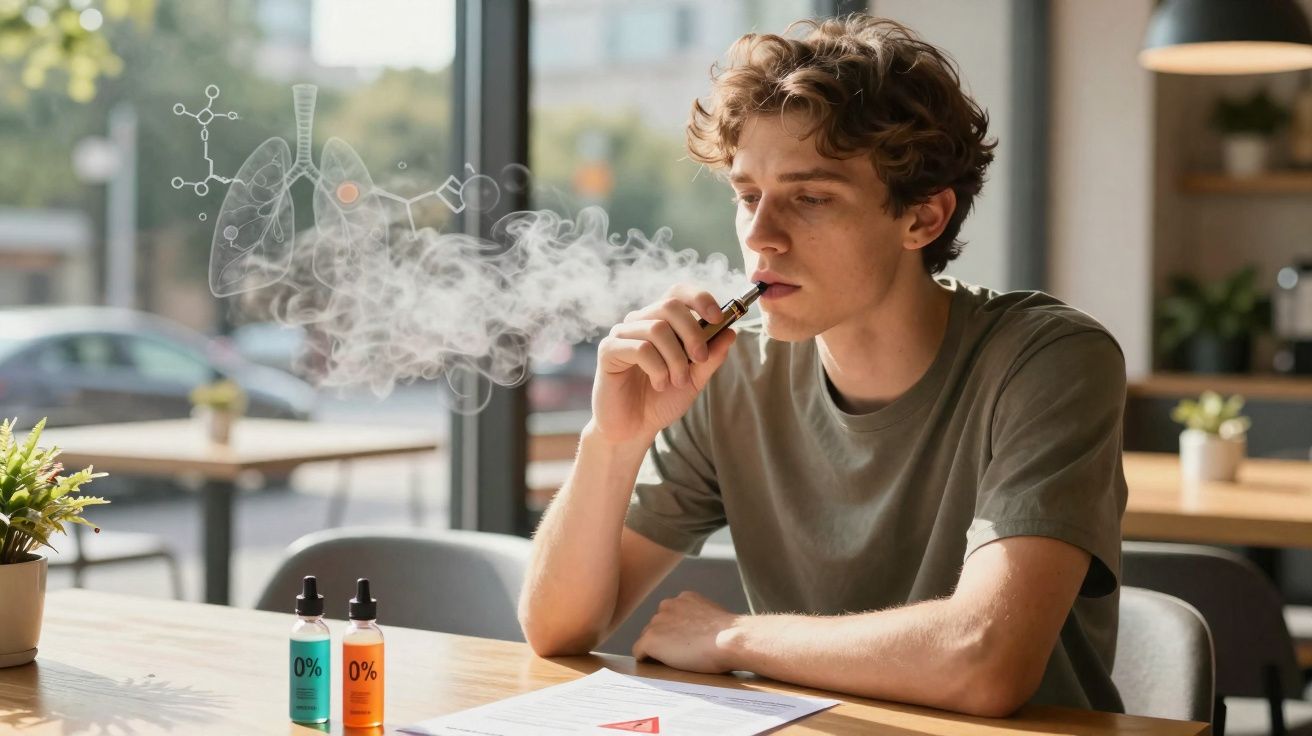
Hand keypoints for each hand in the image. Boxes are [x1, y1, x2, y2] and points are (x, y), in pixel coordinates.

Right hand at [591, 285, 737, 445]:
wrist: (634, 428)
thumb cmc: (660, 400)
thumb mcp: (695, 378)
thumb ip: (711, 356)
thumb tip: (731, 331)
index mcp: (659, 321)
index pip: (677, 293)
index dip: (699, 298)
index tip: (718, 318)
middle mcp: (639, 322)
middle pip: (670, 306)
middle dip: (693, 333)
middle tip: (699, 359)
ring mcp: (622, 334)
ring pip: (657, 329)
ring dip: (675, 359)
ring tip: (677, 381)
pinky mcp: (608, 351)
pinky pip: (640, 348)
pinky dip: (657, 369)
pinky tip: (659, 384)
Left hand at [631, 591, 741, 673]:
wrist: (730, 640)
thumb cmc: (729, 635)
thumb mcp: (713, 618)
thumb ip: (700, 620)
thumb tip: (699, 633)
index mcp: (683, 598)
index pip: (670, 615)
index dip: (676, 632)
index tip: (685, 643)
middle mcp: (667, 605)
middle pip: (656, 626)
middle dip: (665, 639)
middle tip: (681, 655)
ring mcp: (657, 622)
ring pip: (648, 639)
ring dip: (657, 649)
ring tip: (674, 662)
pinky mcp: (650, 639)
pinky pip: (639, 652)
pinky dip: (646, 659)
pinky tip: (657, 666)